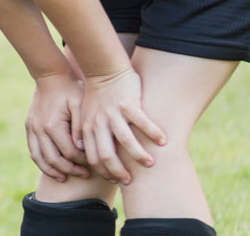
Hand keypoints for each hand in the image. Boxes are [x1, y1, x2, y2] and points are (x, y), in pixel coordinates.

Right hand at [25, 70, 88, 180]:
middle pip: (53, 159)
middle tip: (84, 174)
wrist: (51, 75)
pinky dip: (41, 161)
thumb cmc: (71, 89)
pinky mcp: (29, 126)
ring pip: (39, 157)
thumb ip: (81, 128)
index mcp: (52, 124)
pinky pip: (33, 149)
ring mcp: (31, 127)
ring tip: (64, 178)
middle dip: (69, 170)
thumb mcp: (81, 106)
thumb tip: (81, 149)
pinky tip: (52, 167)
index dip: (82, 161)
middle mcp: (38, 128)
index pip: (68, 152)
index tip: (94, 164)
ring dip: (52, 170)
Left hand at [79, 67, 165, 183]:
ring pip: (127, 142)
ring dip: (139, 156)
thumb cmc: (97, 97)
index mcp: (88, 128)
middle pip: (107, 156)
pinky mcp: (128, 103)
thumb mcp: (85, 116)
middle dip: (120, 172)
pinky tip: (164, 141)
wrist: (104, 69)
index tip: (117, 181)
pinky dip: (154, 134)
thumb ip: (85, 134)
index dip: (105, 173)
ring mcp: (113, 113)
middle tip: (132, 180)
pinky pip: (143, 123)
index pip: (94, 158)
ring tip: (150, 164)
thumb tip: (85, 155)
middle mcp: (99, 123)